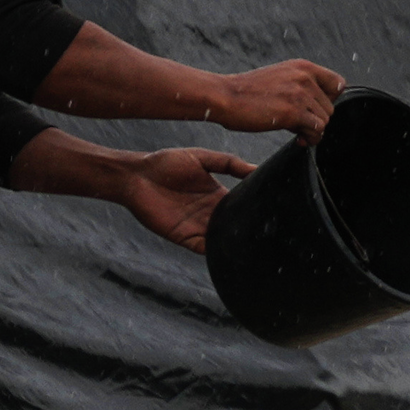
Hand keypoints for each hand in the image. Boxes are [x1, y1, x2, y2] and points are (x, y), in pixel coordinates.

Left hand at [116, 147, 255, 250]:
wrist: (135, 176)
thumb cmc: (165, 163)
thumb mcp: (201, 157)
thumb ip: (229, 162)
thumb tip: (257, 167)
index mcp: (217, 194)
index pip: (241, 205)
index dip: (255, 209)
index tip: (274, 211)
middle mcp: (210, 212)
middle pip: (234, 225)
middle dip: (248, 230)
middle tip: (269, 233)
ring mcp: (198, 226)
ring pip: (222, 239)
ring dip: (234, 243)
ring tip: (253, 245)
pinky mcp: (184, 237)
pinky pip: (204, 249)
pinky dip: (215, 252)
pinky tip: (227, 249)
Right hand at [209, 59, 343, 138]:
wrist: (224, 96)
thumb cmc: (247, 92)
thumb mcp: (279, 78)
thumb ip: (300, 87)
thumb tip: (318, 111)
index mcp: (303, 67)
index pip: (338, 84)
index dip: (330, 100)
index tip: (315, 109)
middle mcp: (305, 77)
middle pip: (330, 108)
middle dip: (316, 120)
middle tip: (300, 126)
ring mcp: (299, 94)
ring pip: (325, 121)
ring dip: (313, 131)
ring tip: (297, 133)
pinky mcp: (292, 112)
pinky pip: (316, 131)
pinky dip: (310, 139)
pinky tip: (297, 139)